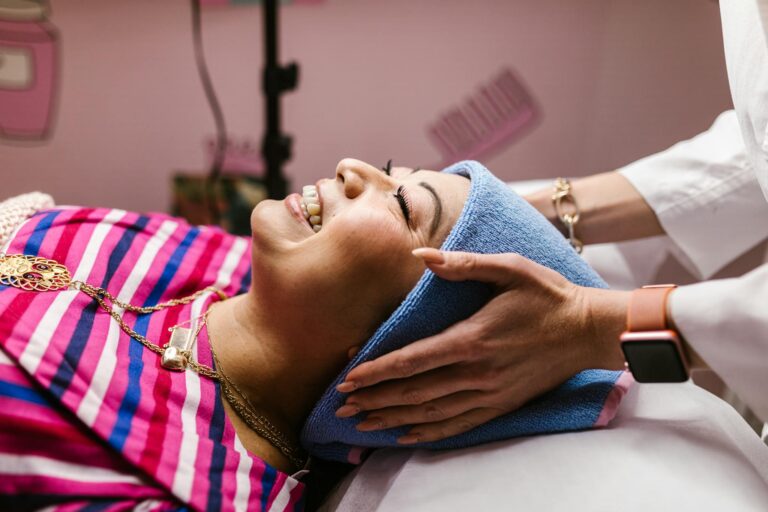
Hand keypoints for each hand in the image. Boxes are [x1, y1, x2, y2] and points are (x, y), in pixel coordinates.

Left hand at [335, 248, 628, 443]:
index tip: (348, 377)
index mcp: (473, 338)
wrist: (588, 331)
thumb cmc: (548, 295)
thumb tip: (420, 254)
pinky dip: (428, 433)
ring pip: (431, 413)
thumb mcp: (510, 267)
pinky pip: (458, 425)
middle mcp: (477, 372)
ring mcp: (489, 393)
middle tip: (341, 405)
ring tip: (362, 424)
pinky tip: (407, 435)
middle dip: (374, 399)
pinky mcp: (501, 405)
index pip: (413, 360)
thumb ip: (463, 264)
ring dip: (393, 419)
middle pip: (414, 392)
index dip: (377, 370)